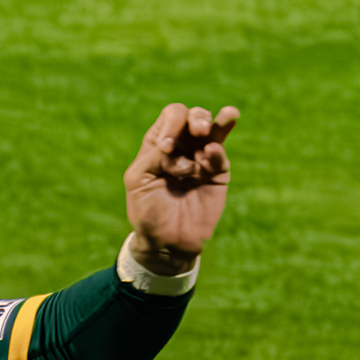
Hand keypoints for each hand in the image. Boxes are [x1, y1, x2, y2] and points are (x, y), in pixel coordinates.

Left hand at [125, 102, 239, 260]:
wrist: (167, 243)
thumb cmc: (147, 210)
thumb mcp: (138, 179)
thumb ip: (154, 155)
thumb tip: (175, 144)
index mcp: (160, 143)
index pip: (171, 116)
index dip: (172, 123)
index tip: (166, 147)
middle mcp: (182, 147)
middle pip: (194, 116)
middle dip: (196, 118)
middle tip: (197, 131)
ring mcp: (202, 159)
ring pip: (214, 129)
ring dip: (217, 121)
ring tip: (221, 120)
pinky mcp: (218, 175)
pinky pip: (220, 156)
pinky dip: (217, 151)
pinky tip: (210, 154)